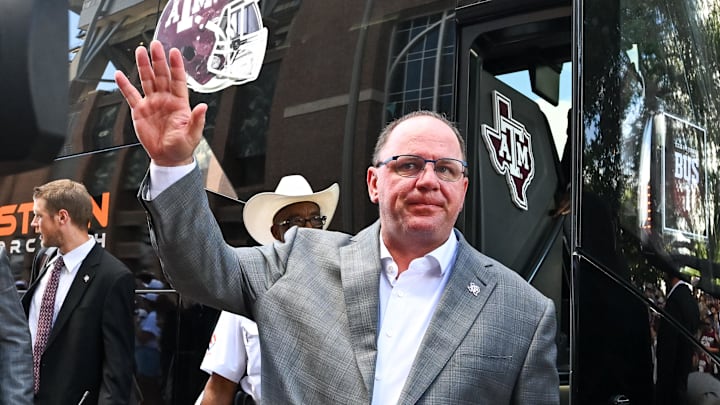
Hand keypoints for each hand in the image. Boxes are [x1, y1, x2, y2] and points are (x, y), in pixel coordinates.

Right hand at [114, 40, 206, 166]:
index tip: (174, 53)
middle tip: (155, 45)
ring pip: (147, 80)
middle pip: (161, 75)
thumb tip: (203, 107)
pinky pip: (131, 95)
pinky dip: (125, 85)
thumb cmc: (182, 147)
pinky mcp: (140, 111)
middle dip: (158, 60)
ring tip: (140, 52)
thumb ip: (197, 120)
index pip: (178, 80)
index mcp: (180, 103)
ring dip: (144, 66)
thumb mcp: (193, 134)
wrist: (168, 158)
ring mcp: (152, 103)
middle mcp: (165, 99)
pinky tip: (120, 75)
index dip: (176, 66)